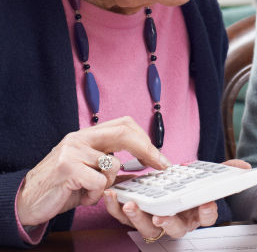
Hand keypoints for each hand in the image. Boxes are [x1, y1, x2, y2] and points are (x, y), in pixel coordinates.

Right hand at [17, 116, 168, 226]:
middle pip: (124, 132)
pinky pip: (99, 182)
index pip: (123, 124)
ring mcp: (73, 150)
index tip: (159, 157)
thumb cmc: (60, 187)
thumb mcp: (87, 171)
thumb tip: (139, 168)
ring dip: (108, 184)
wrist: (26, 201)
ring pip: (113, 165)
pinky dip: (94, 195)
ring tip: (90, 190)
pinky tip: (81, 196)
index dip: (144, 139)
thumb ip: (109, 165)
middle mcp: (80, 137)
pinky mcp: (67, 168)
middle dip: (146, 150)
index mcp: (87, 135)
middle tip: (160, 165)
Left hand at [104, 157, 252, 239]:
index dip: (207, 212)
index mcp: (197, 212)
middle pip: (175, 228)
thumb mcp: (208, 175)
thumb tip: (245, 168)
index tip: (207, 203)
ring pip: (148, 228)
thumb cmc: (188, 184)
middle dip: (167, 222)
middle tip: (160, 214)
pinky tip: (114, 196)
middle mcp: (178, 221)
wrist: (167, 185)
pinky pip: (126, 218)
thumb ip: (226, 171)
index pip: (207, 217)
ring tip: (131, 204)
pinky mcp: (137, 216)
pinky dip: (117, 209)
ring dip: (138, 218)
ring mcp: (156, 221)